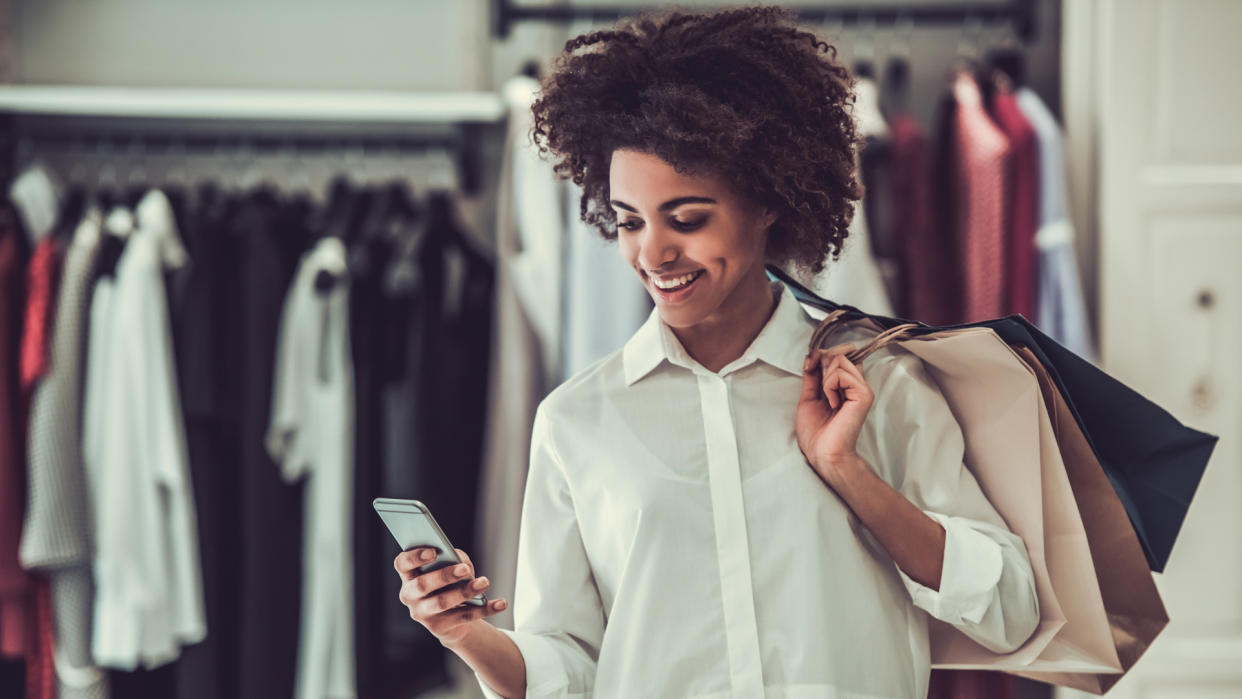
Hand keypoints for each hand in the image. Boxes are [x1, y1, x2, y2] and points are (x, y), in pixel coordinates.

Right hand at [395, 547, 508, 646]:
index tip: (433, 551)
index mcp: (409, 576)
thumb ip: (452, 559)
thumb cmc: (447, 583)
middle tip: (465, 569)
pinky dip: (486, 609)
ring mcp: (424, 614)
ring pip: (442, 603)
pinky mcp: (441, 627)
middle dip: (444, 576)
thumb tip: (461, 562)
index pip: (402, 563)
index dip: (414, 557)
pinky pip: (465, 617)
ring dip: (465, 591)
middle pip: (422, 585)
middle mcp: (411, 596)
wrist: (450, 618)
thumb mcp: (448, 568)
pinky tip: (501, 603)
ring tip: (484, 582)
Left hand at [795, 342, 874, 487]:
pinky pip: (841, 374)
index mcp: (845, 386)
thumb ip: (812, 377)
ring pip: (840, 359)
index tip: (808, 366)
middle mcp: (856, 384)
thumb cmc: (816, 433)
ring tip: (828, 399)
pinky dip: (829, 386)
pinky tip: (833, 403)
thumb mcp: (809, 397)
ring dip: (825, 377)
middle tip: (818, 386)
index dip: (821, 354)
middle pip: (840, 353)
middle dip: (821, 362)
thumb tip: (812, 356)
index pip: (840, 354)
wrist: (823, 453)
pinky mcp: (864, 394)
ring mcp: (862, 388)